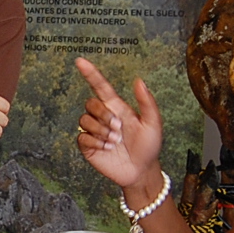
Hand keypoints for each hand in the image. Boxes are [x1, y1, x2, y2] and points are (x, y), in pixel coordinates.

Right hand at [74, 57, 162, 188]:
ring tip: (115, 142)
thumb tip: (139, 80)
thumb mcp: (153, 123)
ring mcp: (94, 131)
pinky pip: (82, 138)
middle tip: (118, 129)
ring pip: (84, 120)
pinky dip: (95, 143)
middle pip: (90, 103)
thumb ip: (147, 102)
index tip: (80, 61)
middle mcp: (103, 117)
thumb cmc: (149, 146)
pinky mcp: (88, 146)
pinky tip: (106, 149)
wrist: (141, 171)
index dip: (90, 73)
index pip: (100, 86)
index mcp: (117, 107)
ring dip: (101, 131)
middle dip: (103, 115)